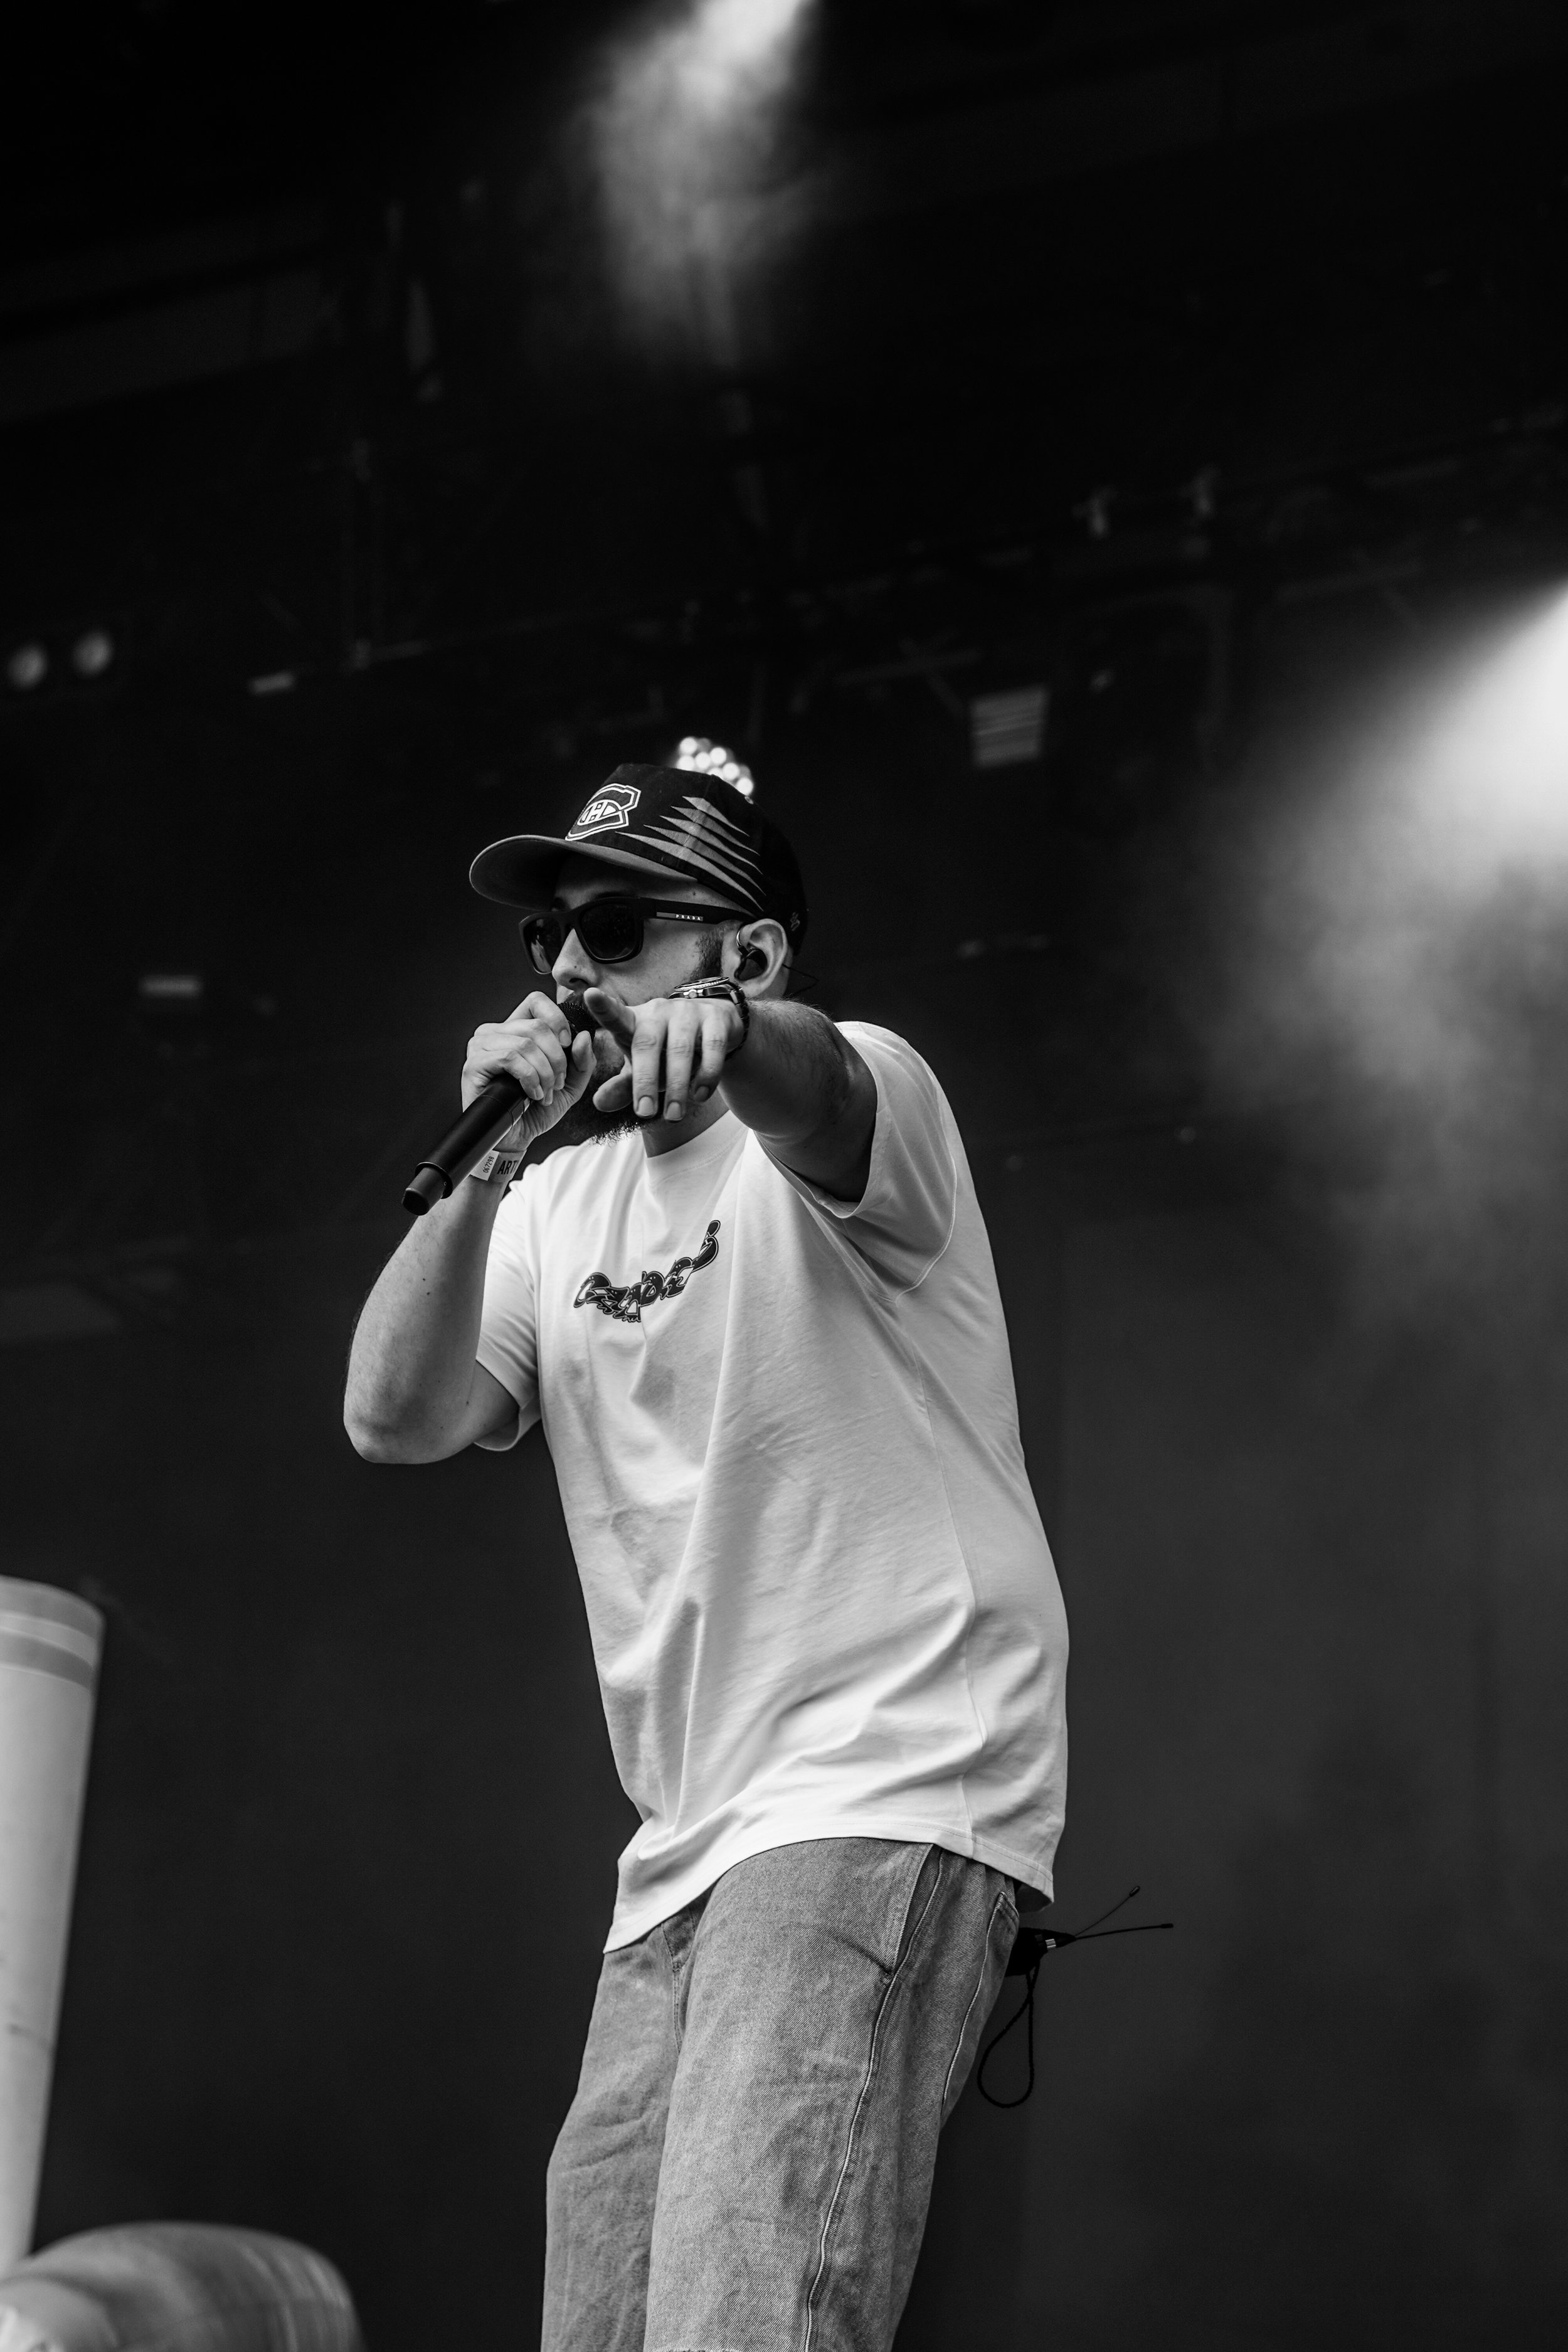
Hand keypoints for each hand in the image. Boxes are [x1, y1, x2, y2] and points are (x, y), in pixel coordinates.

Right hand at [461, 992, 594, 1151]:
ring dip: (544, 1072)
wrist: (515, 1139)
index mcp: (516, 1029)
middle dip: (557, 1058)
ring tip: (545, 1092)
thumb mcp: (569, 1084)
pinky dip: (529, 1077)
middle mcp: (495, 1032)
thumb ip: (581, 1060)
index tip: (568, 1045)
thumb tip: (583, 1035)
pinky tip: (532, 1094)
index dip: (557, 1019)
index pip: (535, 1001)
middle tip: (557, 1083)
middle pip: (537, 1026)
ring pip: (525, 1043)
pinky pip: (510, 1058)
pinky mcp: (474, 1064)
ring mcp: (481, 1046)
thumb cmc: (536, 1109)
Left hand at [585, 985, 742, 1122]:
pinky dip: (707, 1074)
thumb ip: (623, 1086)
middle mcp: (658, 1013)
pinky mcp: (715, 1019)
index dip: (603, 1007)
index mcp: (634, 1022)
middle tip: (645, 1114)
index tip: (590, 995)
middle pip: (647, 1044)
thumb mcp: (644, 1068)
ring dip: (677, 1086)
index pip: (615, 1015)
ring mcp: (688, 1013)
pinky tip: (700, 1096)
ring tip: (674, 1115)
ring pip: (680, 1049)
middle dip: (645, 1081)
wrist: (715, 1027)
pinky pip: (712, 1047)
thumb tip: (598, 1103)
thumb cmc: (668, 1050)